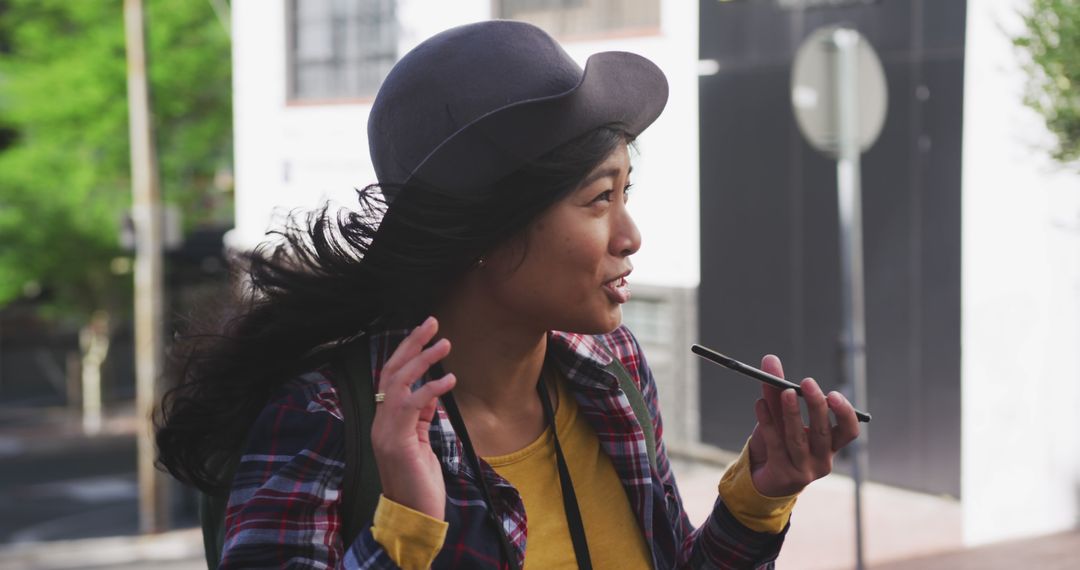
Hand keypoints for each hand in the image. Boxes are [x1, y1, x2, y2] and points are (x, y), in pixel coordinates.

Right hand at [370, 316, 455, 519]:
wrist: (415, 517)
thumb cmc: (421, 484)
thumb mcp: (422, 443)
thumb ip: (422, 417)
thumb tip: (432, 389)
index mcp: (385, 421)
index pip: (391, 377)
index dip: (406, 351)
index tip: (426, 332)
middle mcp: (380, 423)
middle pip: (390, 371)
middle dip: (410, 343)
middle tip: (432, 321)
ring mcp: (385, 432)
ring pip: (398, 383)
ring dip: (422, 360)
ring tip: (445, 343)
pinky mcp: (397, 443)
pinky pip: (412, 407)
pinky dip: (431, 389)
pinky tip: (450, 380)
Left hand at [747, 355, 859, 496]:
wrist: (762, 477)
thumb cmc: (779, 442)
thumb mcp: (780, 415)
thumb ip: (777, 388)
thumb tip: (770, 358)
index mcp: (830, 445)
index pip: (849, 431)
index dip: (844, 413)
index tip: (833, 394)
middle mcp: (822, 459)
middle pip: (823, 432)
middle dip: (816, 406)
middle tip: (807, 383)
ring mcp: (803, 470)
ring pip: (797, 439)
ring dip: (792, 413)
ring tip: (783, 391)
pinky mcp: (782, 474)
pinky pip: (775, 445)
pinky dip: (768, 423)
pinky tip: (760, 404)